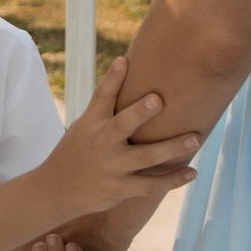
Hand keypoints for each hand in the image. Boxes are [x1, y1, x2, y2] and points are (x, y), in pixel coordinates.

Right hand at [35, 59, 201, 224]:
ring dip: (171, 148)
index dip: (113, 78)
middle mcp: (101, 143)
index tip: (124, 60)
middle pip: (123, 125)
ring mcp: (111, 167)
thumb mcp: (84, 129)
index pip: (101, 97)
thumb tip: (137, 90)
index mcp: (90, 124)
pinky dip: (173, 180)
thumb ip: (106, 113)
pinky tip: (192, 172)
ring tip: (195, 138)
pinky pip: (151, 185)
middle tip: (158, 99)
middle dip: (140, 112)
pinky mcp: (119, 188)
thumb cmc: (75, 154)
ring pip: (145, 157)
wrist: (55, 190)